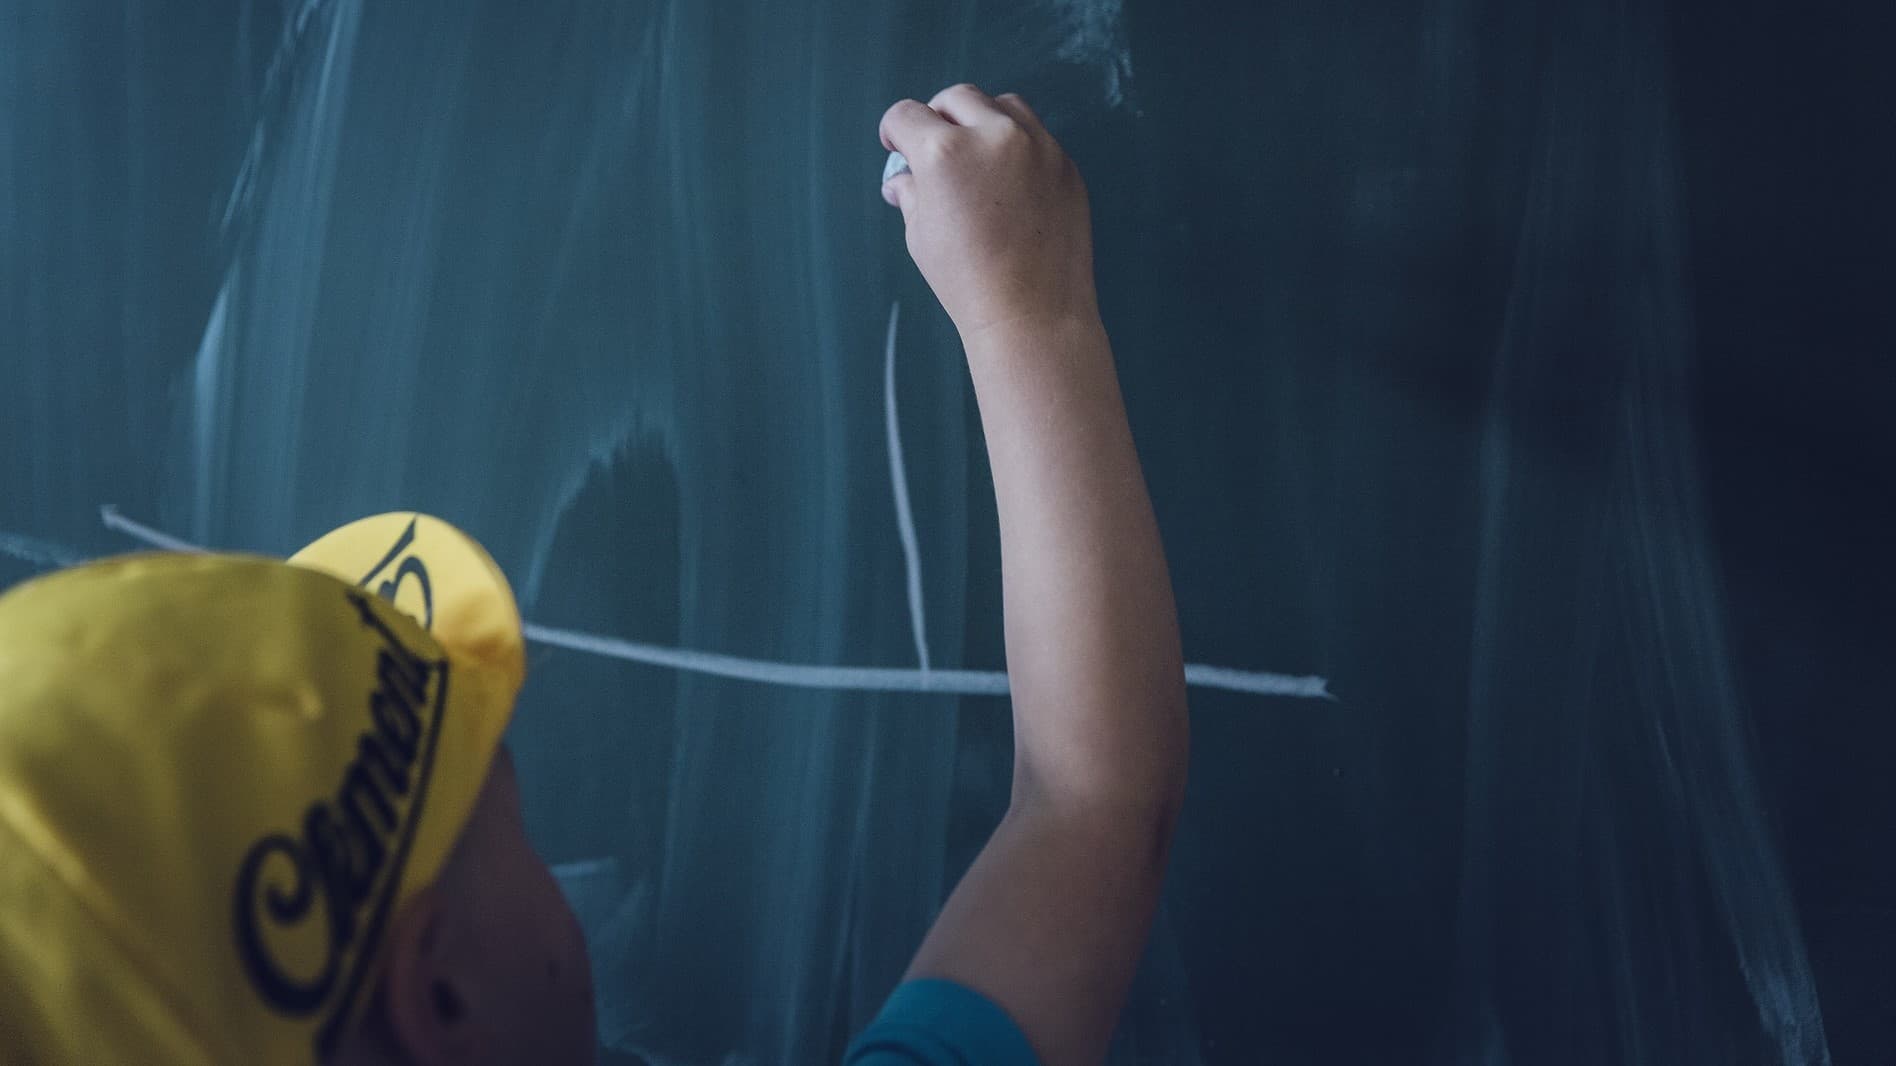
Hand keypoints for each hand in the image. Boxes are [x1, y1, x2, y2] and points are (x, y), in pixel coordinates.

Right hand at [879, 85, 1099, 340]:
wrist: (1032, 316)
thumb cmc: (970, 283)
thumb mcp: (921, 236)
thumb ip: (911, 194)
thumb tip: (903, 179)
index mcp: (944, 153)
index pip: (907, 115)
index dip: (894, 132)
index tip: (897, 145)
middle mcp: (993, 137)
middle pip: (956, 98)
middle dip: (937, 118)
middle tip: (932, 146)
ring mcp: (1036, 146)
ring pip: (1003, 105)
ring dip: (982, 119)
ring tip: (975, 155)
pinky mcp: (1065, 164)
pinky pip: (1036, 136)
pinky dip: (1017, 146)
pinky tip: (1008, 182)